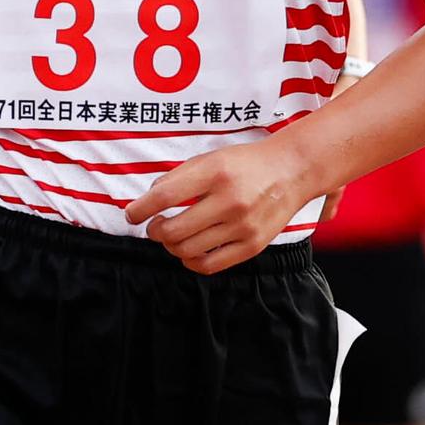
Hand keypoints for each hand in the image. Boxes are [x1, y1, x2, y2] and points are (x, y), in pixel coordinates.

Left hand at [124, 135, 322, 273]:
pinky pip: (209, 265)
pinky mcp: (253, 245)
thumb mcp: (211, 159)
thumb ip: (178, 177)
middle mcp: (230, 200)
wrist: (292, 170)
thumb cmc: (245, 164)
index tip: (132, 214)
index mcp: (215, 173)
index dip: (141, 209)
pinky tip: (188, 252)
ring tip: (172, 237)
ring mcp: (243, 225)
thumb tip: (147, 201)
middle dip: (155, 231)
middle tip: (155, 227)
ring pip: (187, 250)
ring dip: (170, 247)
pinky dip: (190, 262)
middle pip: (173, 230)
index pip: (165, 196)